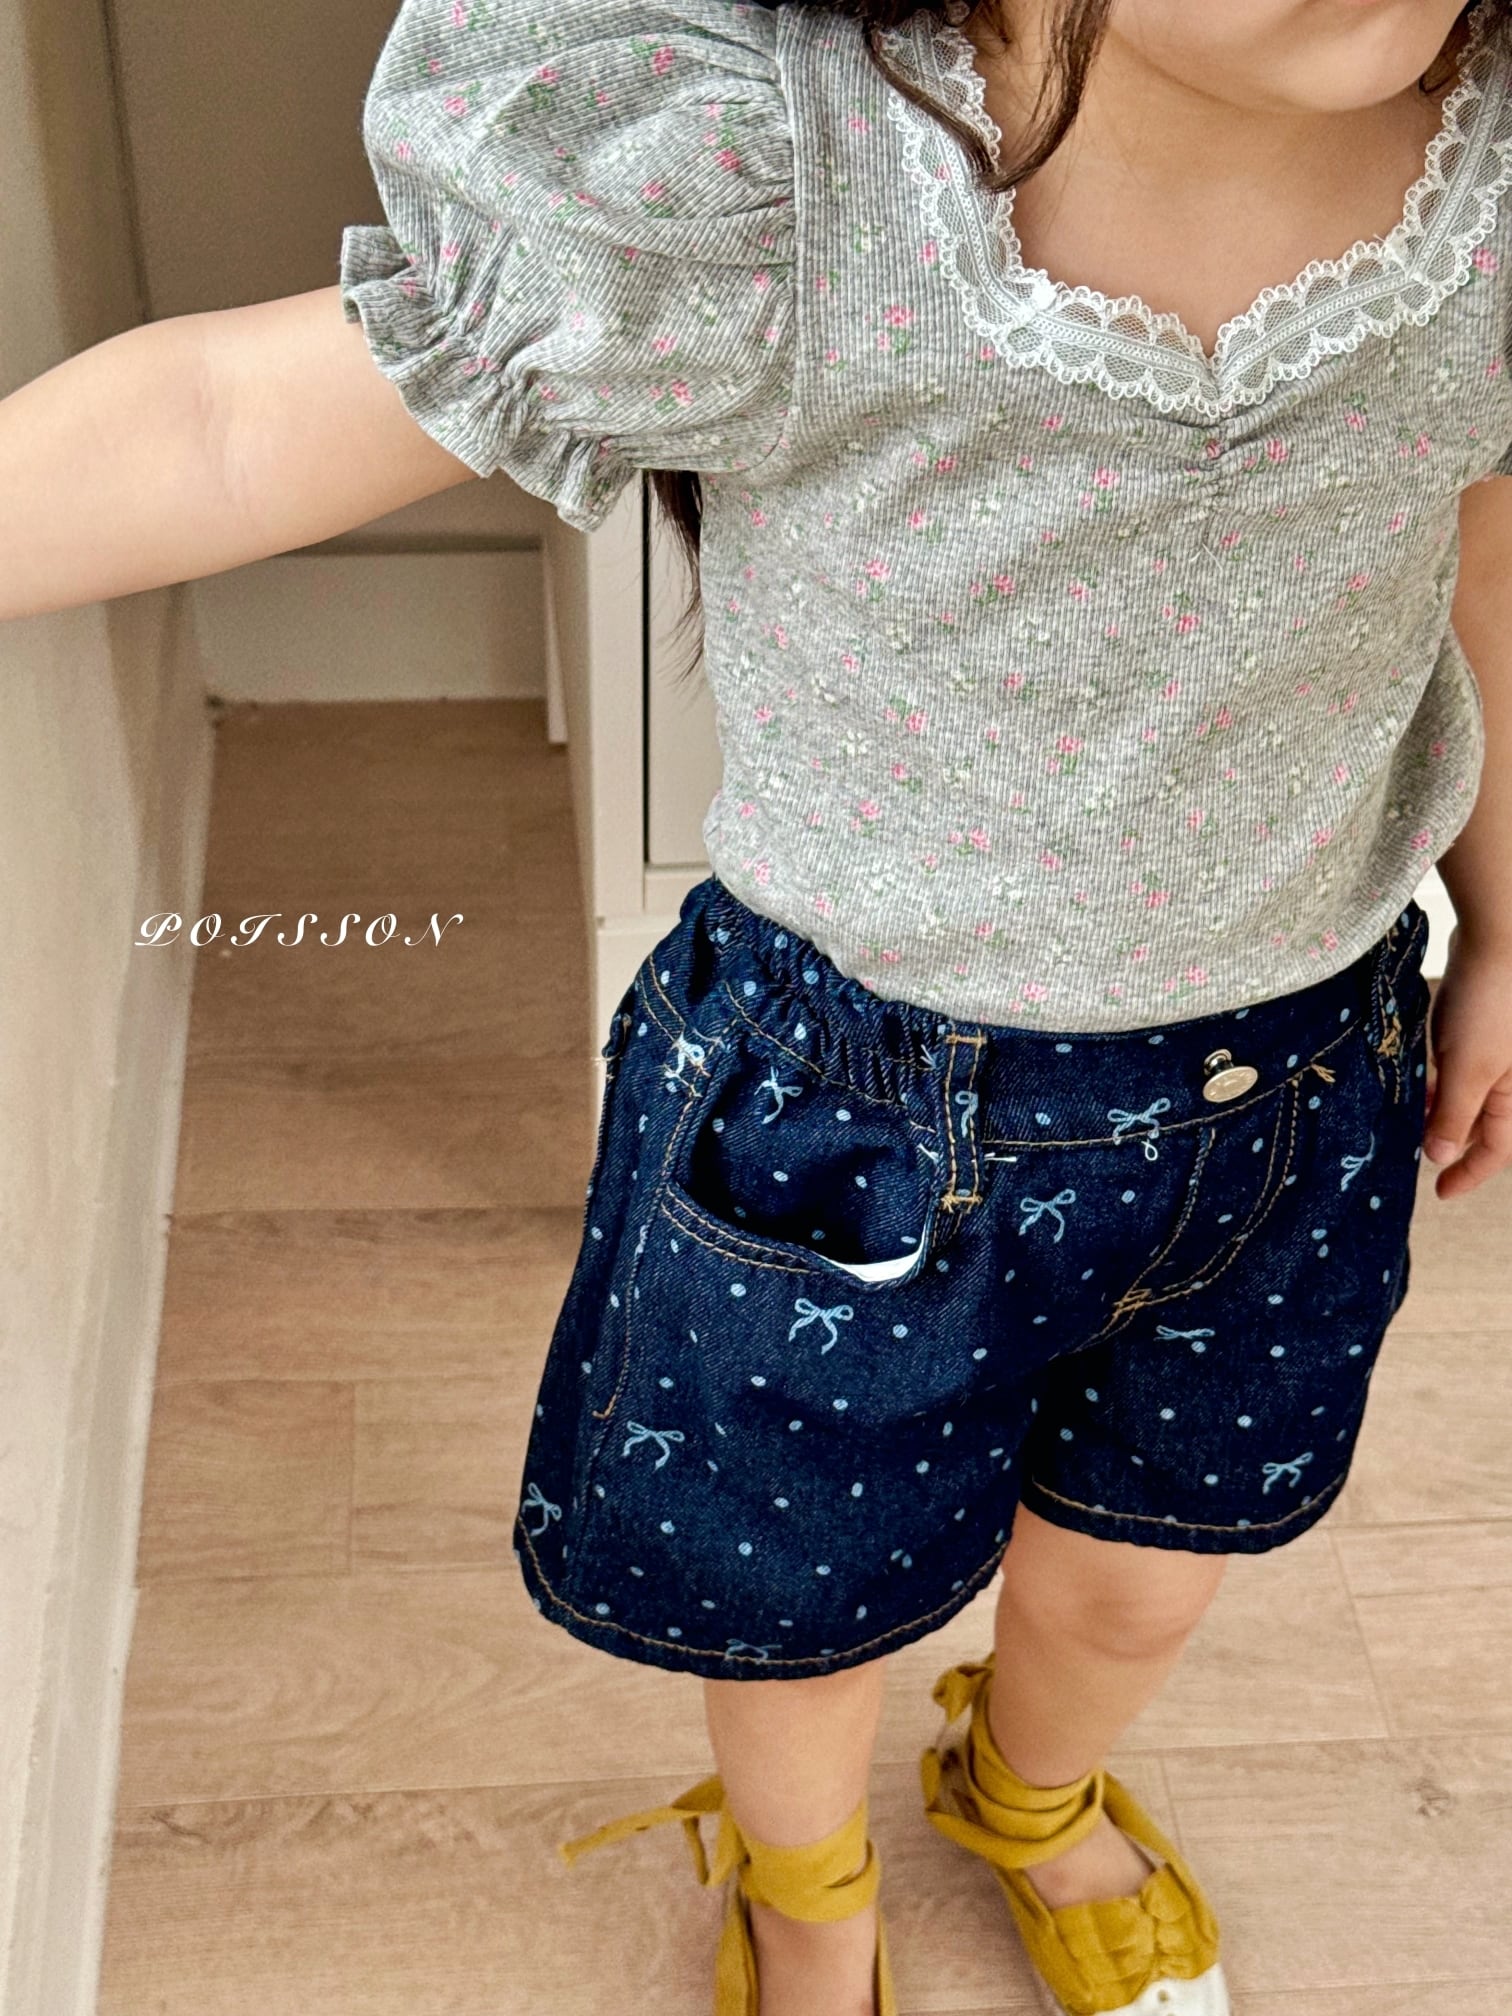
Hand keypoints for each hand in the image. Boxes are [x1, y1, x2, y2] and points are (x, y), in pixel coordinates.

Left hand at [1421, 927, 1511, 1199]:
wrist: (1498, 938)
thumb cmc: (1491, 1006)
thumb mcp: (1468, 1070)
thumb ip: (1454, 1116)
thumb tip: (1441, 1156)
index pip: (1496, 1149)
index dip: (1469, 1173)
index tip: (1439, 1192)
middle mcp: (1509, 1078)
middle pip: (1478, 1123)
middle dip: (1446, 1138)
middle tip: (1410, 1150)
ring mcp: (1491, 1051)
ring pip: (1461, 1093)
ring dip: (1434, 1107)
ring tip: (1404, 1115)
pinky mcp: (1472, 1025)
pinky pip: (1453, 1064)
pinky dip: (1433, 1077)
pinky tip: (1411, 1079)